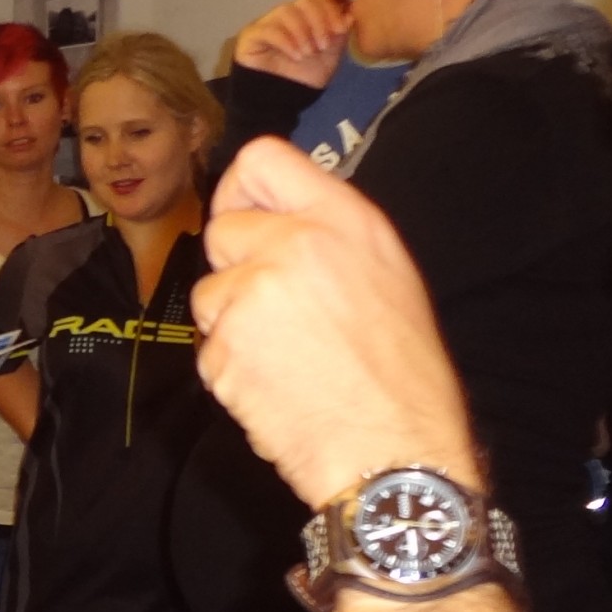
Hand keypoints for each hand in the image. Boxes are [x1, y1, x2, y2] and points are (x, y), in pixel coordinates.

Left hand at [193, 137, 477, 508]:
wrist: (394, 453)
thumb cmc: (403, 376)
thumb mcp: (387, 275)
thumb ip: (329, 235)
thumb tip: (276, 220)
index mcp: (345, 220)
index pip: (263, 159)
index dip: (243, 189)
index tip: (245, 215)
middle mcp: (295, 244)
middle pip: (222, 228)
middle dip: (236, 268)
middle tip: (278, 310)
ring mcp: (254, 294)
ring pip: (209, 294)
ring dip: (232, 324)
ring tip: (288, 357)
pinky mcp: (224, 345)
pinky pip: (208, 348)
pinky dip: (232, 370)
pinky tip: (278, 387)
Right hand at [231, 0, 352, 90]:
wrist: (280, 101)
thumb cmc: (304, 78)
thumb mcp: (330, 57)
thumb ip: (339, 36)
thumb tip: (350, 15)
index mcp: (305, 18)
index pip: (319, 0)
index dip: (331, 12)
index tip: (341, 30)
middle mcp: (286, 17)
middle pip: (303, 2)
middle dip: (318, 21)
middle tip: (323, 45)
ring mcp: (267, 23)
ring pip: (286, 11)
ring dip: (302, 32)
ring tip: (308, 53)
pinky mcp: (251, 36)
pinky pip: (268, 29)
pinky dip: (286, 41)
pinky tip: (295, 56)